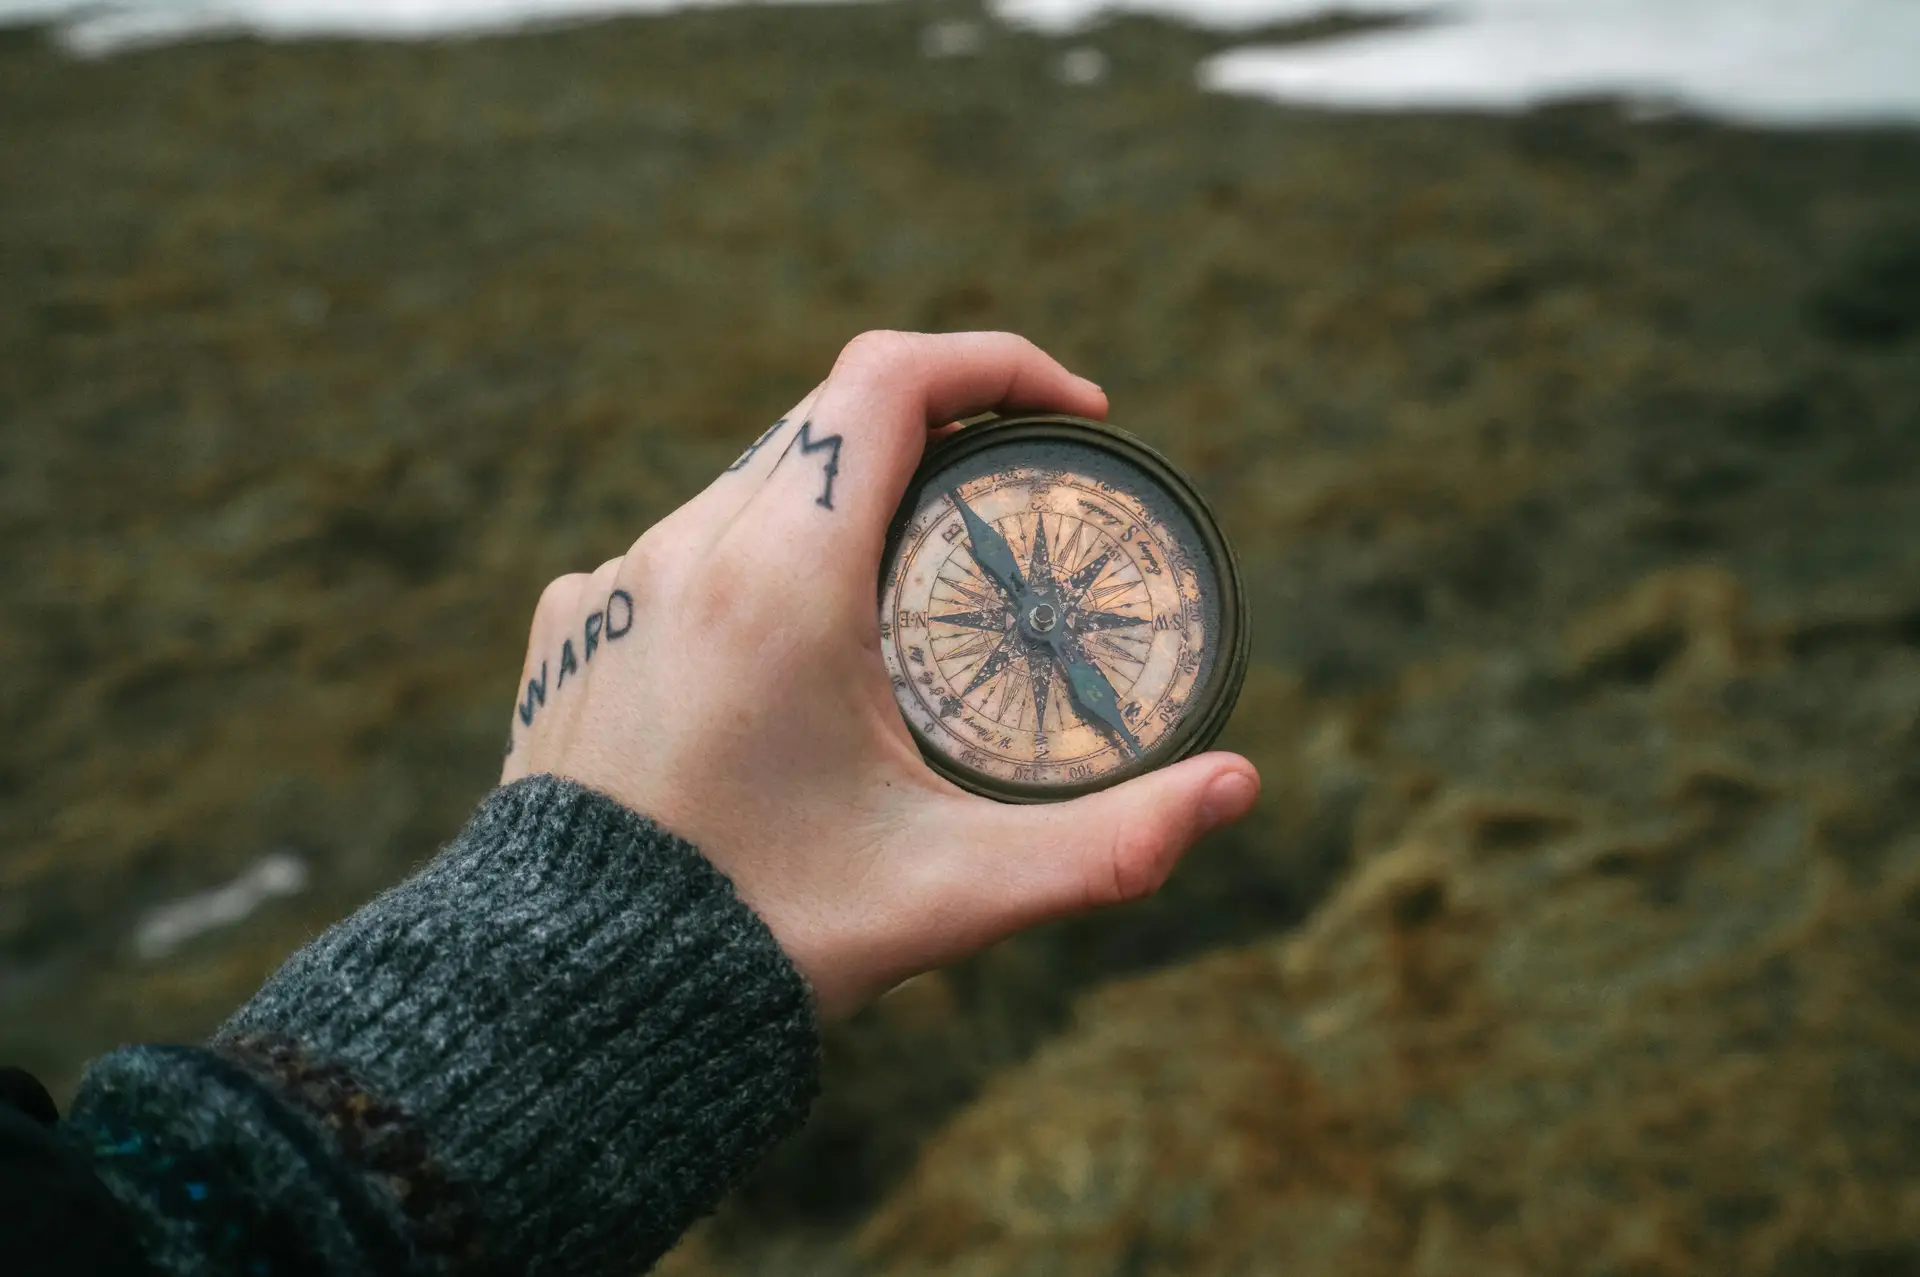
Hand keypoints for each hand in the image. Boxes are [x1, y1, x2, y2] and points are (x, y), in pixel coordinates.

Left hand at [499, 331, 1260, 1019]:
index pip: (890, 377)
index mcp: (780, 578)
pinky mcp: (572, 627)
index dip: (998, 363)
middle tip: (1008, 514)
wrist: (576, 1005)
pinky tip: (785, 658)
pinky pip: (681, 547)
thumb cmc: (770, 939)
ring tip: (903, 598)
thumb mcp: (961, 889)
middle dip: (935, 437)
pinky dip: (754, 562)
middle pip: (829, 420)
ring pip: (752, 480)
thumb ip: (1114, 843)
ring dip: (840, 501)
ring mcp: (611, 585)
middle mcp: (681, 551)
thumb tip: (1242, 787)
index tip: (1073, 414)